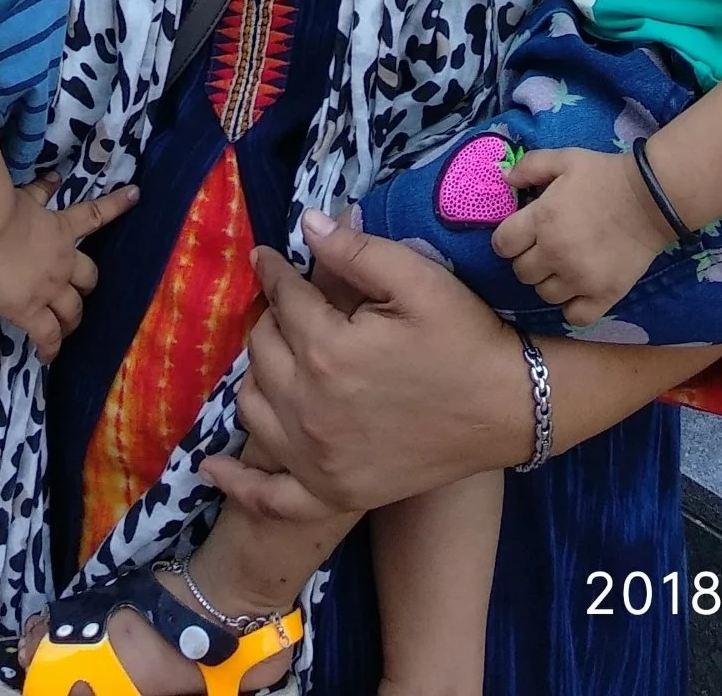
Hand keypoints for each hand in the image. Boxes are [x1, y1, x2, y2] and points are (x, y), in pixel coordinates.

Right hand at [0, 184, 135, 360]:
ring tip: (68, 329)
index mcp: (62, 230)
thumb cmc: (3, 210)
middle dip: (87, 288)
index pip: (96, 215)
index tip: (136, 195)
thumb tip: (55, 178)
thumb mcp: (26, 196)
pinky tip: (47, 356)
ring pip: (73, 311)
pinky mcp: (32, 312)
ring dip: (72, 320)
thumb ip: (41, 192)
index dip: (117, 205)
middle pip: (88, 278)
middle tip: (81, 295)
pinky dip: (50, 348)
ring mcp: (51, 290)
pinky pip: (47, 335)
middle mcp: (64, 262)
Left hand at [211, 210, 534, 519]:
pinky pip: (269, 497)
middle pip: (261, 350)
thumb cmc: (465, 335)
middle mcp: (311, 409)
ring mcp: (318, 459)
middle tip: (286, 305)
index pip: (283, 298)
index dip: (274, 270)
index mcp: (329, 350)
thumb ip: (354, 252)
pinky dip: (237, 481)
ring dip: (256, 375)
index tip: (265, 256)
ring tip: (275, 355)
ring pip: (253, 406)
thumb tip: (306, 224)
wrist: (510, 408)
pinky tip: (211, 466)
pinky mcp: (334, 492)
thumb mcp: (416, 277)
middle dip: (270, 318)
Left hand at [493, 147, 674, 326]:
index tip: (519, 235)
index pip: (502, 245)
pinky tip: (578, 290)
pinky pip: (575, 316)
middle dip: (527, 259)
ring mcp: (579, 278)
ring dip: (548, 281)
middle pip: (521, 272)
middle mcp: (555, 253)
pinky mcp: (604, 295)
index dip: (507, 240)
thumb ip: (530, 167)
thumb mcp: (564, 159)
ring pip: (544, 294)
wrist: (650, 198)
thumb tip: (505, 180)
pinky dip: (572, 306)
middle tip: (544, 248)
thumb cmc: (603, 176)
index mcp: (542, 220)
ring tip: (562, 266)